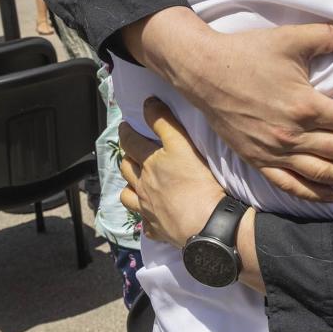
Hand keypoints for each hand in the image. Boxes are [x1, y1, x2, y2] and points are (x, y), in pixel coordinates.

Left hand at [117, 98, 228, 247]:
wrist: (207, 223)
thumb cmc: (199, 182)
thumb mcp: (183, 144)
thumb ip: (164, 122)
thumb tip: (148, 103)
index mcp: (150, 163)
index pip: (131, 142)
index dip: (127, 131)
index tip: (125, 125)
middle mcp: (144, 185)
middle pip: (127, 167)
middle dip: (125, 155)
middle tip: (129, 148)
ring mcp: (148, 209)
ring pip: (128, 195)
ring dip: (128, 186)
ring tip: (134, 182)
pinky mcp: (157, 228)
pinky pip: (145, 223)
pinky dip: (146, 218)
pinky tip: (152, 216)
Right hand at [161, 22, 332, 202]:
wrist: (202, 70)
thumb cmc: (246, 52)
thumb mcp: (291, 38)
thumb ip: (330, 36)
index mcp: (305, 106)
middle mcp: (292, 135)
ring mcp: (273, 152)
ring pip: (322, 172)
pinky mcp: (257, 160)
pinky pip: (289, 184)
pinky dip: (313, 193)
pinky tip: (332, 195)